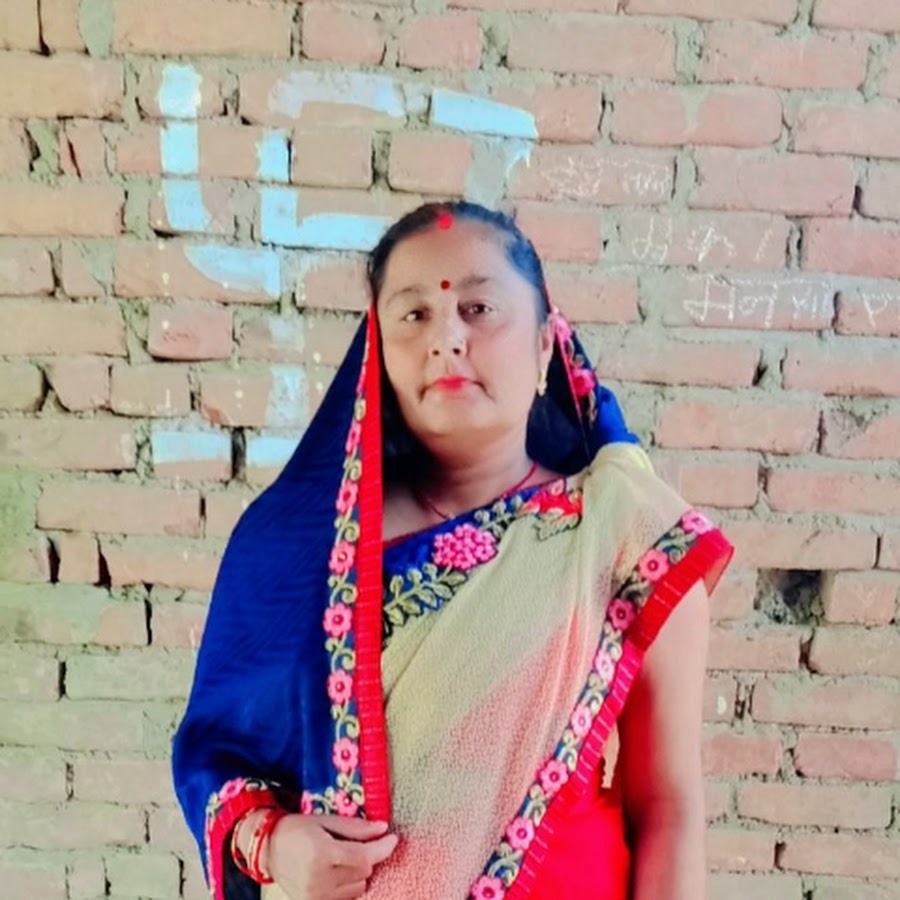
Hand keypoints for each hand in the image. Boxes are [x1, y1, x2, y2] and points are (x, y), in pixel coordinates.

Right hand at [266, 814, 397, 899]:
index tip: (392, 838)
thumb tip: (383, 828)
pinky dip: (348, 886)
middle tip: (358, 844)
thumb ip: (356, 827)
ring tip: (341, 858)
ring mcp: (314, 896)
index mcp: (321, 854)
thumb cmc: (297, 829)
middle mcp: (318, 879)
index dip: (382, 848)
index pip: (364, 857)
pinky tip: (338, 873)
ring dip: (358, 873)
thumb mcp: (326, 821)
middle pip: (363, 872)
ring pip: (357, 888)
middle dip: (367, 857)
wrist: (269, 849)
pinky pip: (345, 898)